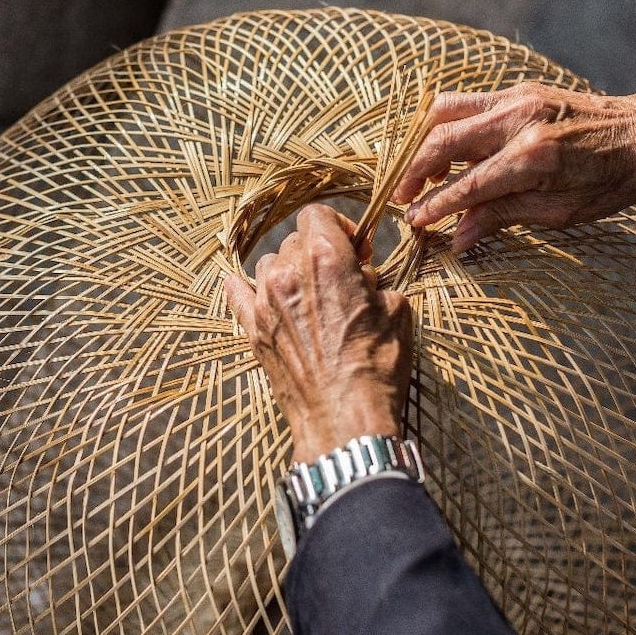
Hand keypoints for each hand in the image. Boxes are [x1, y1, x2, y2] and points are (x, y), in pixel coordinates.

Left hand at [224, 204, 411, 462]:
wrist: (344, 420)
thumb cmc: (375, 368)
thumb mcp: (397, 312)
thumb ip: (376, 282)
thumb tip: (363, 280)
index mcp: (326, 259)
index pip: (317, 214)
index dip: (339, 225)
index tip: (354, 248)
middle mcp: (289, 274)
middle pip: (295, 240)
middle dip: (319, 251)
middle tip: (340, 276)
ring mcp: (265, 303)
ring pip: (270, 264)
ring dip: (291, 270)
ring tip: (311, 294)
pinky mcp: (254, 331)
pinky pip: (238, 294)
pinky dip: (244, 287)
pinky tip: (246, 285)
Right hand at [393, 74, 635, 250]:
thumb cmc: (614, 179)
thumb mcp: (561, 211)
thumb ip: (503, 217)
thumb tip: (459, 238)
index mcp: (534, 157)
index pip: (467, 185)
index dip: (435, 206)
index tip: (414, 222)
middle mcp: (520, 120)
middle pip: (443, 140)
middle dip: (416, 171)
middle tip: (404, 198)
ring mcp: (518, 98)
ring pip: (446, 111)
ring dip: (425, 143)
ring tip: (424, 174)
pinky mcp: (520, 90)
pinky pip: (467, 103)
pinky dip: (447, 126)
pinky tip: (451, 153)